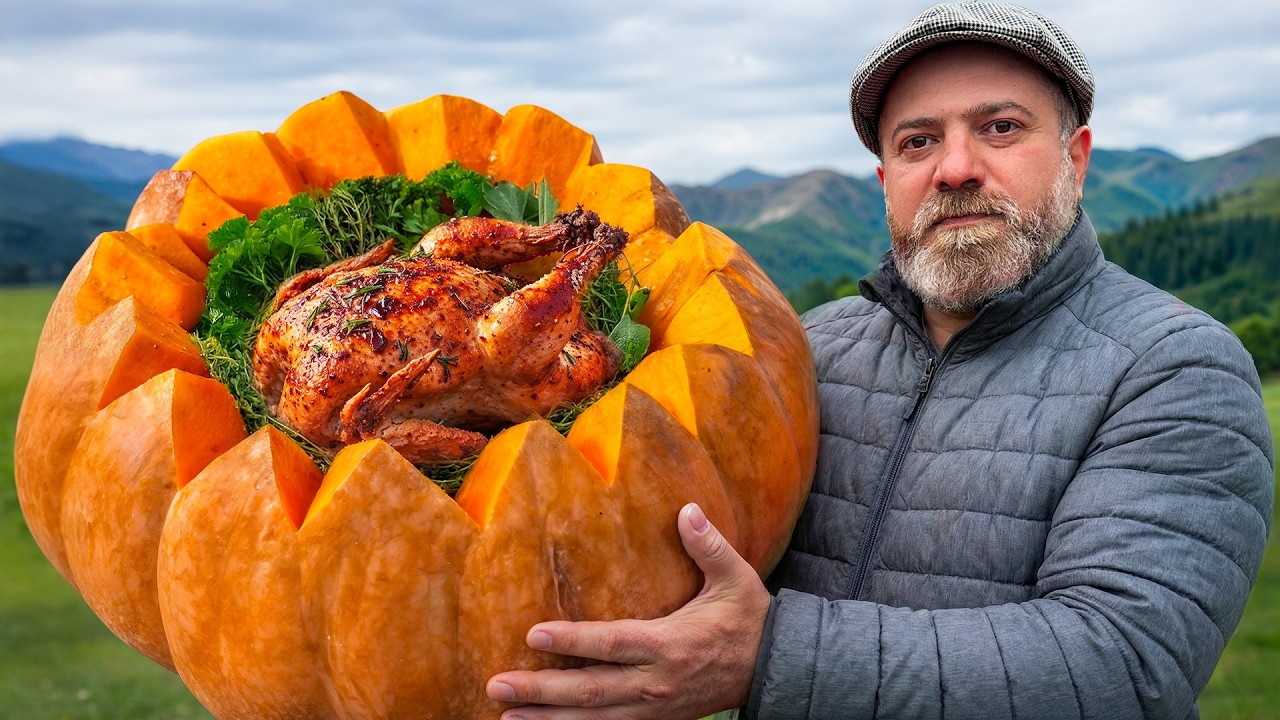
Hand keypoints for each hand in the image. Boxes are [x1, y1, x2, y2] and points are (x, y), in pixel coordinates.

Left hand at [485, 502, 770, 719]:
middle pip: (590, 691)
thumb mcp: (736, 578)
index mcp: (670, 644)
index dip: (573, 641)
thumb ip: (708, 546)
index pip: (613, 644)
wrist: (776, 669)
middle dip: (542, 691)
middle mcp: (656, 682)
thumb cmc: (751, 619)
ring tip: (506, 716)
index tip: (533, 634)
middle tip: (498, 685)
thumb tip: (686, 510)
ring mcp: (654, 708)